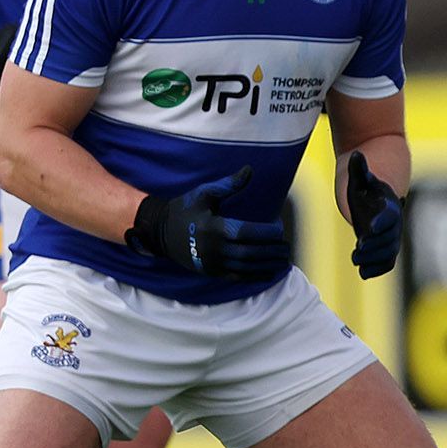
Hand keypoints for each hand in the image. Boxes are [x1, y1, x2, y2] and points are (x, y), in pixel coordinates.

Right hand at [128, 169, 291, 279]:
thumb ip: (228, 184)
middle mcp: (213, 248)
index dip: (267, 232)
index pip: (246, 232)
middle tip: (287, 246)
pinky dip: (255, 277)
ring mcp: (211, 262)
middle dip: (272, 250)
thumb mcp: (204, 193)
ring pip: (245, 267)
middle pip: (249, 252)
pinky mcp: (211, 271)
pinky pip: (236, 277)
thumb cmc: (185, 209)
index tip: (279, 227)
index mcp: (213, 228)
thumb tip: (249, 170)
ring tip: (284, 259)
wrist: (159, 232)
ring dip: (268, 264)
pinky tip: (270, 272)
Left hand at [341, 151, 405, 279]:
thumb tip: (356, 155)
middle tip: (358, 250)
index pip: (390, 216)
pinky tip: (363, 271)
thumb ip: (360, 168)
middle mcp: (394, 223)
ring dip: (375, 260)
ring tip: (357, 261)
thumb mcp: (360, 177)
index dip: (382, 223)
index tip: (369, 230)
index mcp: (390, 205)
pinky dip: (377, 268)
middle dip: (375, 246)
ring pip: (390, 253)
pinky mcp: (382, 247)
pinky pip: (387, 262)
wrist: (377, 196)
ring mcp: (390, 236)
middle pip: (391, 238)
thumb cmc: (367, 186)